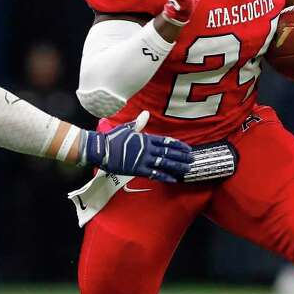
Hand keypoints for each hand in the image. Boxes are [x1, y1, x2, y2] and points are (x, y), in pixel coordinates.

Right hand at [79, 119, 193, 181]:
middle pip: (169, 153)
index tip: (188, 149)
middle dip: (182, 157)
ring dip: (177, 166)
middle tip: (193, 160)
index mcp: (146, 138)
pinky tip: (173, 179)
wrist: (100, 149)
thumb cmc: (112, 138)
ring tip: (187, 169)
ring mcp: (143, 159)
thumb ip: (139, 123)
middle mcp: (147, 149)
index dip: (179, 146)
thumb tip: (145, 114)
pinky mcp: (137, 169)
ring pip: (164, 163)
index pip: (167, 142)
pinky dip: (164, 176)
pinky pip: (154, 173)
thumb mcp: (126, 128)